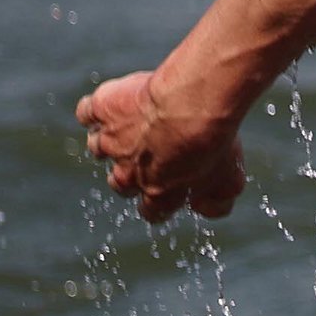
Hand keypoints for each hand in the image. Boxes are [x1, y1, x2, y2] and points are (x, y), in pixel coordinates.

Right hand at [75, 69, 246, 222]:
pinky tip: (109, 105)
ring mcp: (110, 141)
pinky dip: (94, 111)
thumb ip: (216, 204)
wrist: (192, 104)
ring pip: (98, 147)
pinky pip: (86, 114)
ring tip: (127, 128)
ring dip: (110, 140)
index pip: (150, 211)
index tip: (163, 190)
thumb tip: (200, 208)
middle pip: (119, 184)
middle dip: (129, 174)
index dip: (156, 204)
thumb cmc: (213, 143)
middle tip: (146, 155)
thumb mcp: (229, 182)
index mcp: (158, 193)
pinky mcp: (101, 111)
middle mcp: (127, 173)